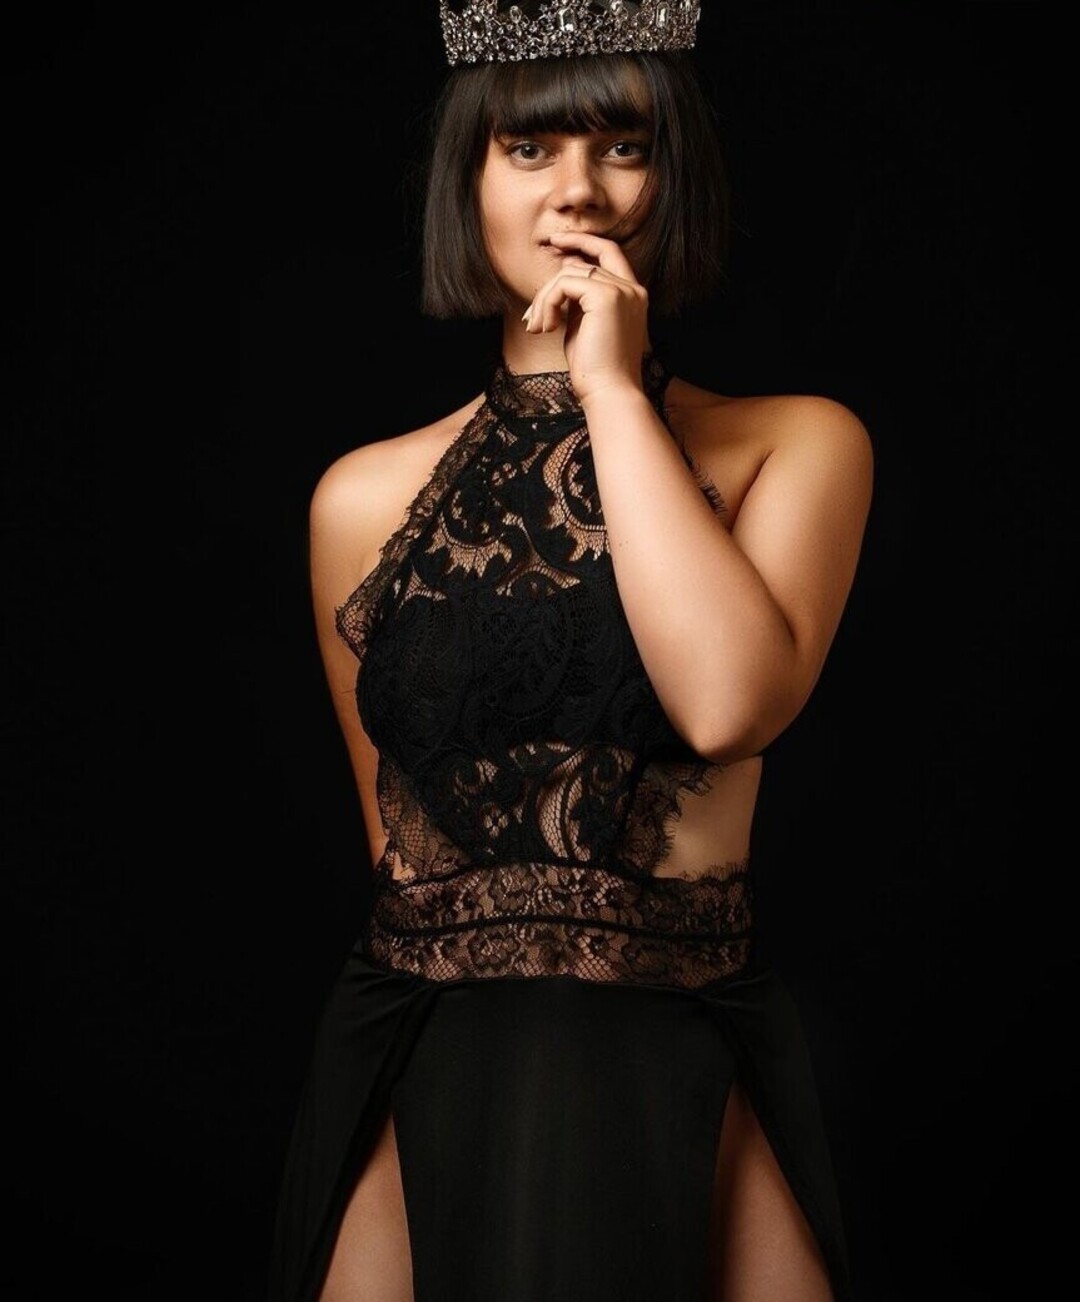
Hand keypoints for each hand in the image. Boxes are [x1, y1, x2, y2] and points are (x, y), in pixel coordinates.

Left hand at [522, 231, 649, 402]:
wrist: (609, 393)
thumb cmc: (595, 369)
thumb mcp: (585, 326)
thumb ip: (579, 299)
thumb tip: (562, 272)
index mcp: (632, 295)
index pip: (608, 252)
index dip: (582, 242)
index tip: (555, 244)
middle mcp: (632, 288)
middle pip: (581, 264)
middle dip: (550, 285)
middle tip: (531, 313)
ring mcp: (622, 290)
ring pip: (569, 273)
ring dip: (545, 299)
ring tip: (538, 328)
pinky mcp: (606, 296)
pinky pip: (564, 284)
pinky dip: (547, 303)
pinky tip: (545, 328)